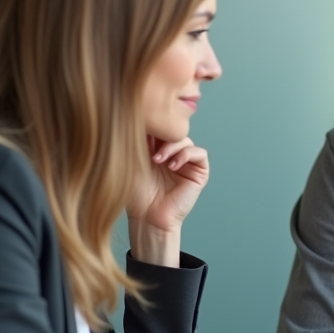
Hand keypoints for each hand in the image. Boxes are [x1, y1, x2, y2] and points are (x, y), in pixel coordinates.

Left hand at [126, 137, 209, 264]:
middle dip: (163, 135)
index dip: (154, 125)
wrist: (147, 217)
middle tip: (150, 146)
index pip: (160, 128)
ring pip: (185, 139)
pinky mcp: (199, 172)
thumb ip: (140, 140)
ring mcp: (187, 162)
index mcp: (157, 148)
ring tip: (158, 160)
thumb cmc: (136, 193)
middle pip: (173, 130)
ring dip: (172, 146)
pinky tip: (172, 166)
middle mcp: (173, 153)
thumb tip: (141, 115)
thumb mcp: (133, 161)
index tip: (142, 128)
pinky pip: (199, 153)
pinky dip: (187, 155)